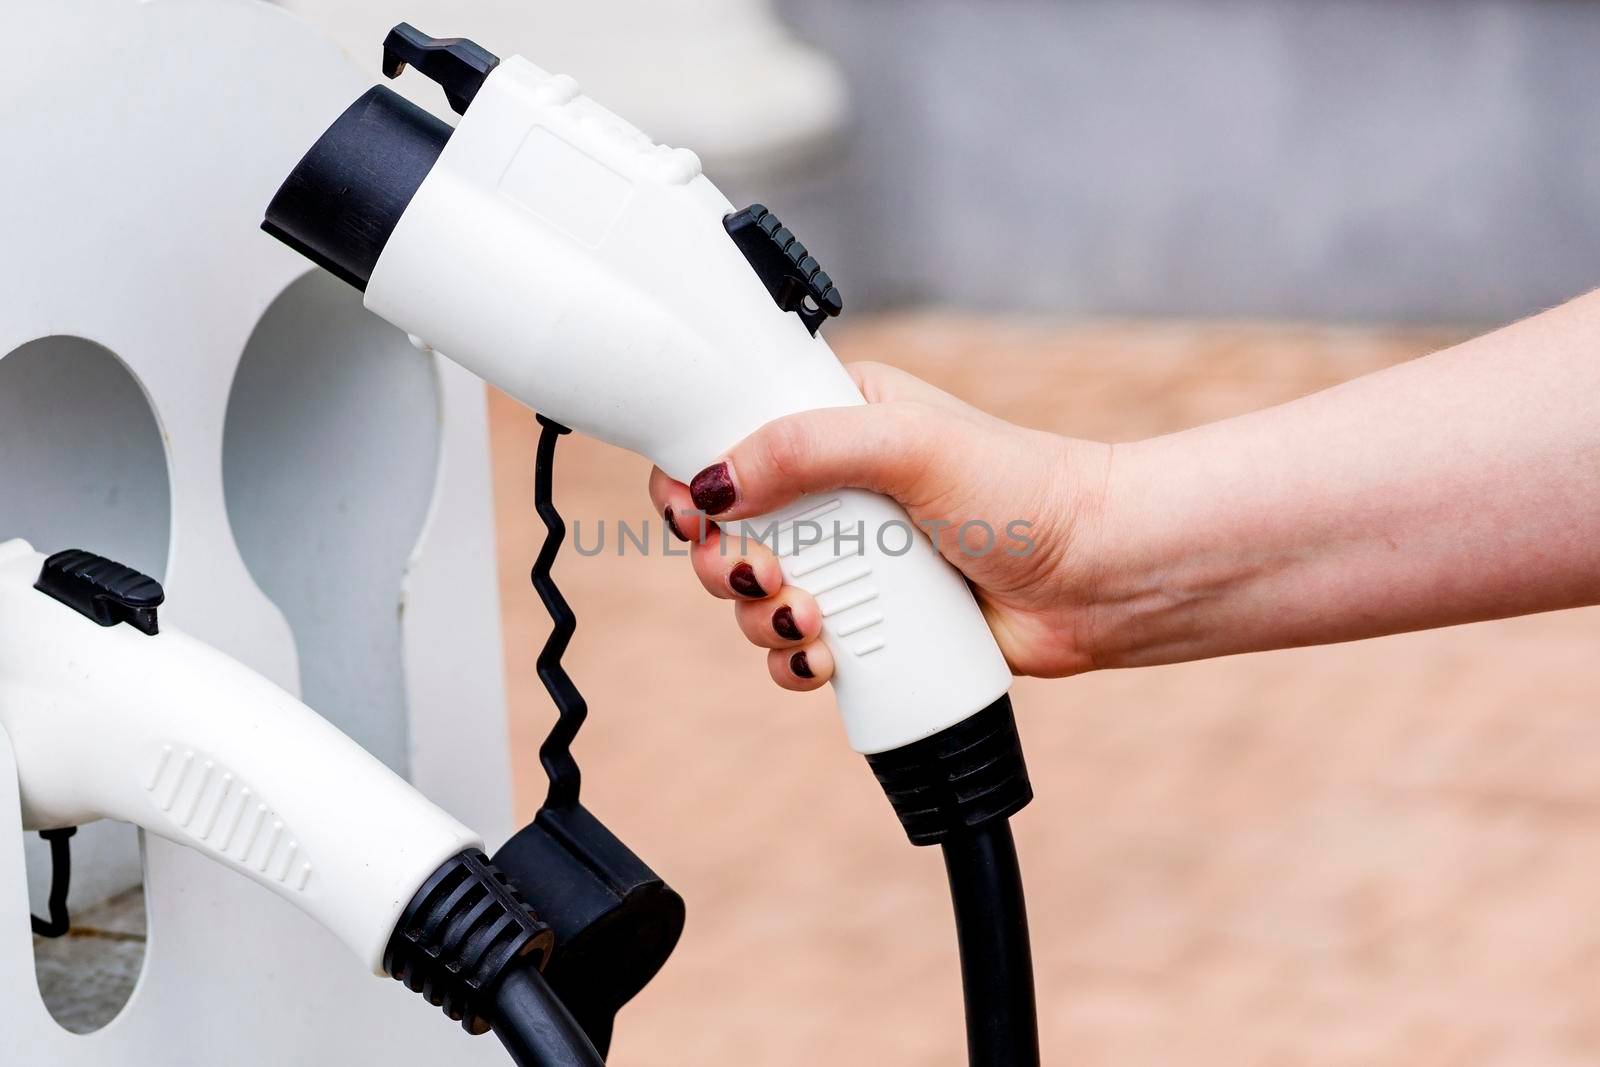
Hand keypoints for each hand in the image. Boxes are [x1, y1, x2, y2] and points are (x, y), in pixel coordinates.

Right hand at [647, 361, 1114, 690]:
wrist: (1100, 576)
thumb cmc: (1026, 491)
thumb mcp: (908, 444)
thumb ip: (805, 447)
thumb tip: (715, 483)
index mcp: (835, 421)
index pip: (729, 436)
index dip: (694, 477)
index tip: (692, 510)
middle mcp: (834, 491)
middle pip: (727, 529)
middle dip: (726, 562)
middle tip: (760, 574)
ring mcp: (852, 562)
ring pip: (755, 597)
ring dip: (761, 618)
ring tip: (813, 621)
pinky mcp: (871, 624)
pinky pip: (797, 649)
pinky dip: (794, 661)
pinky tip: (823, 657)